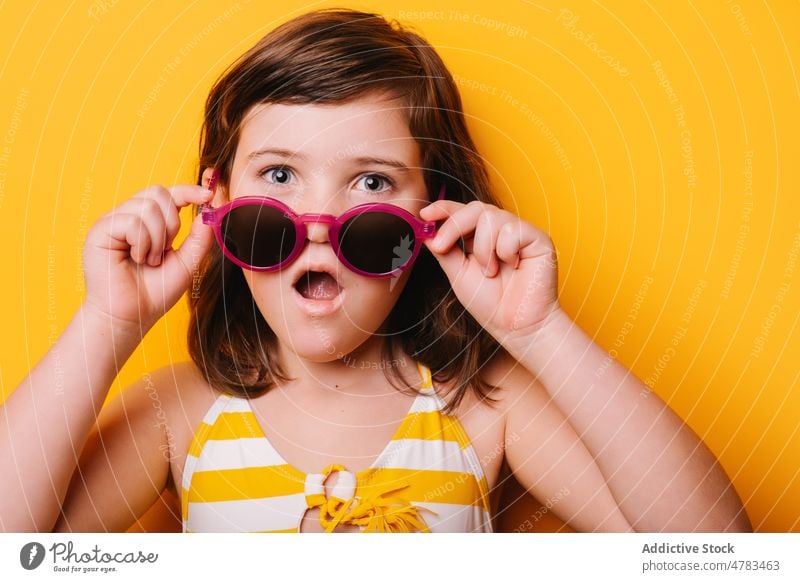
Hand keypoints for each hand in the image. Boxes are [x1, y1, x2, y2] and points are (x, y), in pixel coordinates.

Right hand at [82, 184, 215, 333]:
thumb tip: (210, 211)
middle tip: (164, 251)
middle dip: (172, 223)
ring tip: (149, 260)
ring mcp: (113, 222)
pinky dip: (142, 243)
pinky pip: (132, 221)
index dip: (188, 190)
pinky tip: (137, 259)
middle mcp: (129, 217)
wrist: (131, 317)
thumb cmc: (155, 293)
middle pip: (159, 193)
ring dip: (157, 239)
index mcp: (148, 222)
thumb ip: (200, 238)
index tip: (208, 196)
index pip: (169, 194)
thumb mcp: (187, 262)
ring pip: (148, 206)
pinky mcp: (100, 230)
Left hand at [420, 200, 560, 342]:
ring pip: (491, 217)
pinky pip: (512, 230)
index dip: (443, 209)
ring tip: (491, 272)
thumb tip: (426, 231)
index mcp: (481, 237)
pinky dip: (506, 251)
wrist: (517, 327)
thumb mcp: (459, 275)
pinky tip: (514, 266)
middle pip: (474, 208)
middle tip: (441, 246)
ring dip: (484, 249)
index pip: (462, 212)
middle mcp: (501, 230)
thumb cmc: (492, 305)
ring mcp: (520, 232)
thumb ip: (445, 251)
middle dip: (454, 225)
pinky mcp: (538, 238)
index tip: (424, 215)